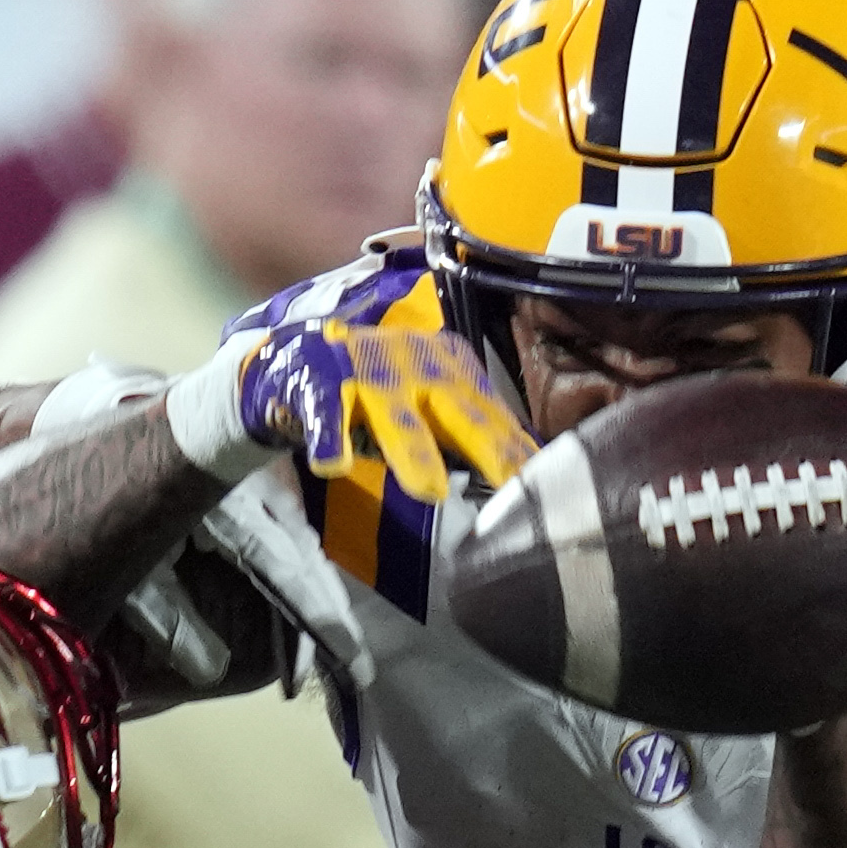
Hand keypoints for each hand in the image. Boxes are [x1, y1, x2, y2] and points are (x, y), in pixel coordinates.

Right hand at [201, 291, 537, 499]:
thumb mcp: (432, 403)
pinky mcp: (317, 380)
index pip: (492, 412)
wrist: (298, 356)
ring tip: (430, 490)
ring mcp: (364, 369)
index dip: (516, 448)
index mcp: (450, 366)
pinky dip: (327, 437)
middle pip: (456, 407)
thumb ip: (474, 433)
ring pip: (392, 414)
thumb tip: (529, 477)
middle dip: (486, 444)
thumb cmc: (381, 389)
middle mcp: (414, 362)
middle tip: (511, 483)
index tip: (548, 484)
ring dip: (412, 450)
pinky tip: (332, 463)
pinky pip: (324, 412)